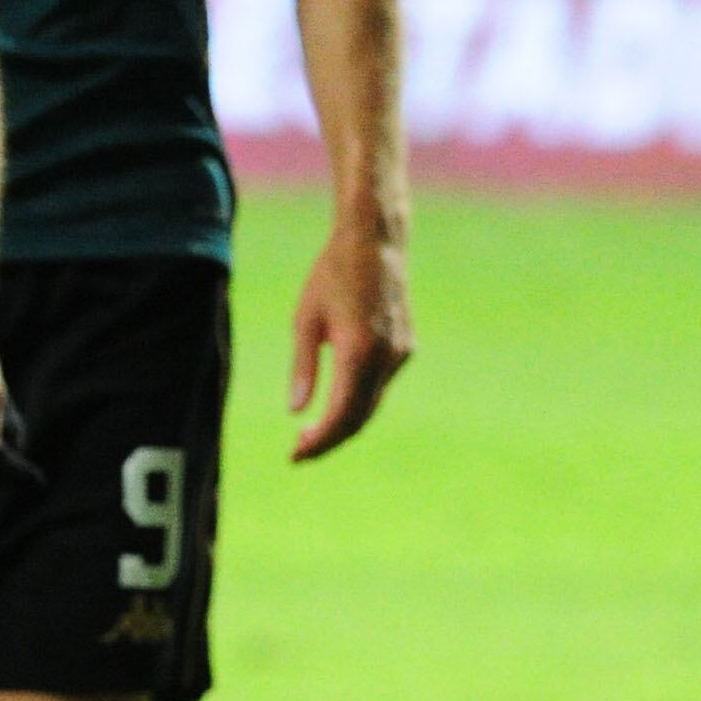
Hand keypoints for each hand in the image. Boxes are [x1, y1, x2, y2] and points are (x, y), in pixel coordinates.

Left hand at [286, 219, 410, 461]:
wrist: (375, 244)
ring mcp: (401, 354)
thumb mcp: (305, 319)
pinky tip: (336, 404)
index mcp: (358, 350)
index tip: (294, 455)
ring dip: (344, 423)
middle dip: (329, 440)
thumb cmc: (332, 276)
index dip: (318, 441)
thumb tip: (296, 411)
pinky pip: (380, 386)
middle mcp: (386, 358)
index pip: (341, 414)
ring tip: (311, 433)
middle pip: (359, 418)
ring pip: (372, 404)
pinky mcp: (406, 347)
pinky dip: (359, 402)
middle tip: (298, 451)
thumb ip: (303, 367)